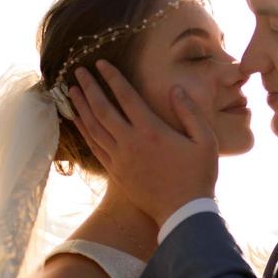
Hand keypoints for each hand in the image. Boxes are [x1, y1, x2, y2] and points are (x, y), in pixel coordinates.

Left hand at [68, 62, 218, 226]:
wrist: (183, 213)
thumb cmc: (198, 176)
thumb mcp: (205, 141)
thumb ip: (190, 112)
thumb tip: (175, 89)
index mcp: (152, 131)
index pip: (126, 96)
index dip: (112, 77)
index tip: (101, 63)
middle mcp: (131, 142)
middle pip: (103, 109)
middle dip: (89, 88)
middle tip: (78, 71)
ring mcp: (120, 159)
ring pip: (94, 128)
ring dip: (82, 107)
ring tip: (72, 91)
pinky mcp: (116, 172)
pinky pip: (95, 147)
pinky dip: (84, 131)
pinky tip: (78, 121)